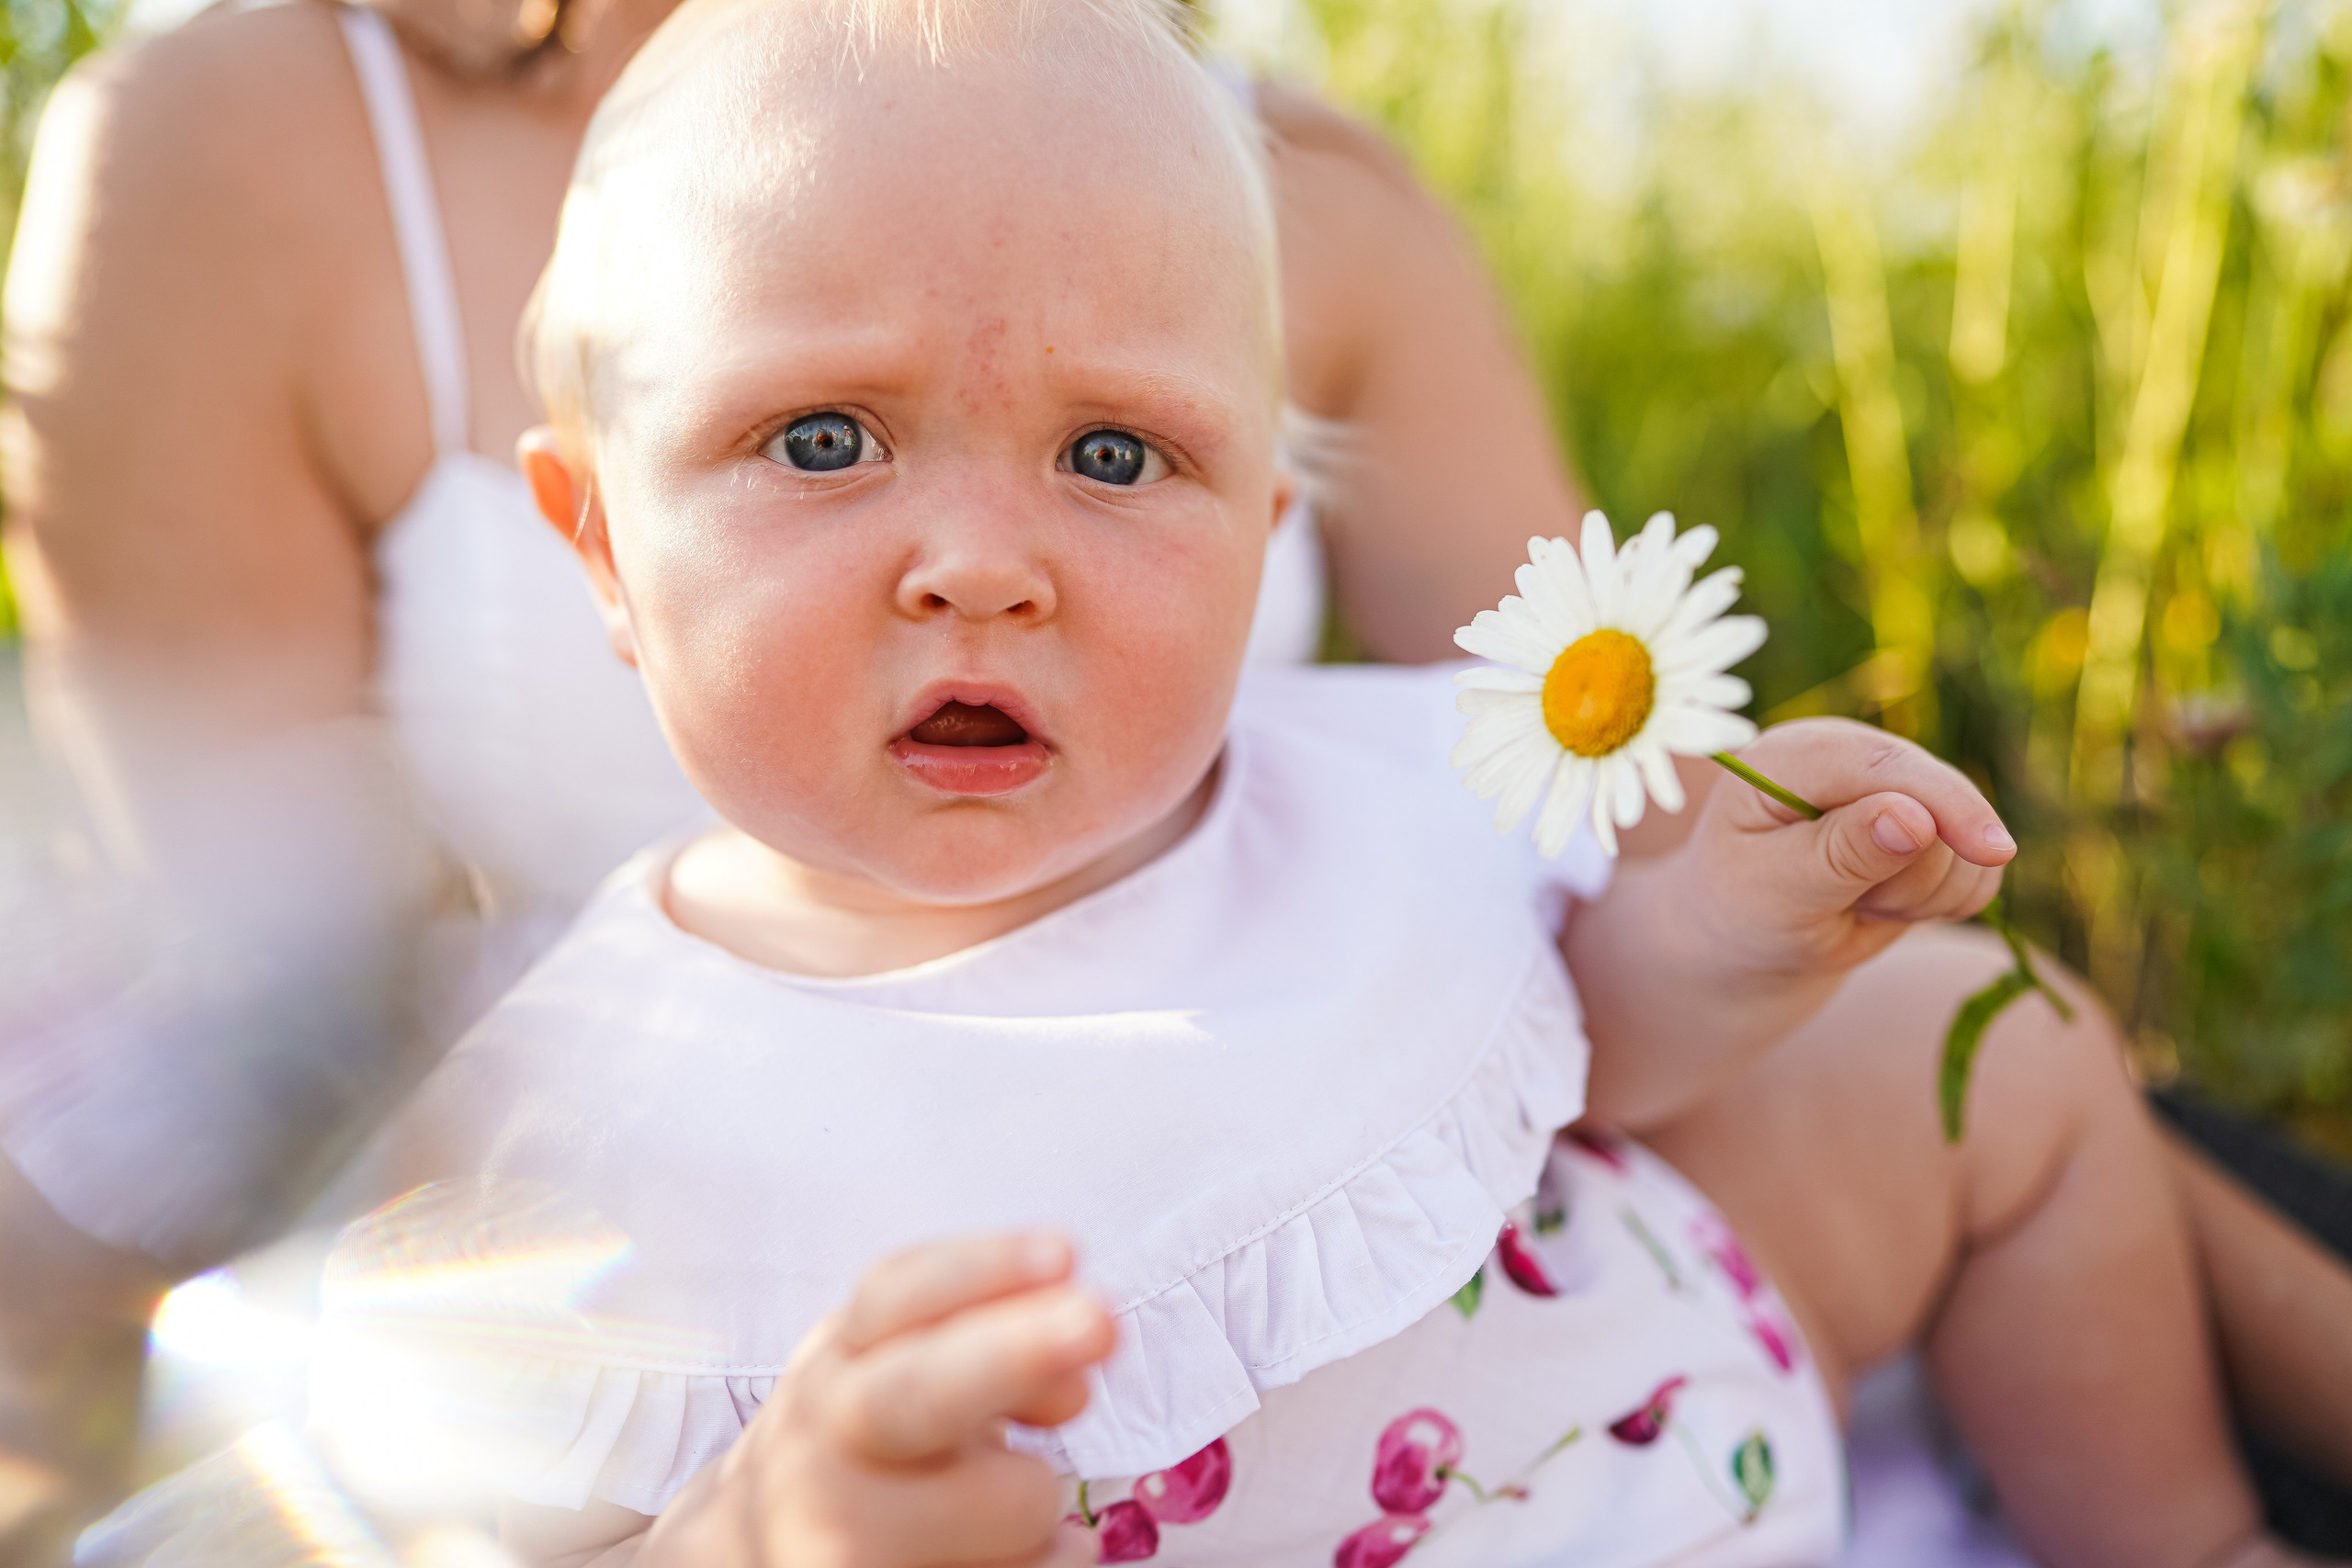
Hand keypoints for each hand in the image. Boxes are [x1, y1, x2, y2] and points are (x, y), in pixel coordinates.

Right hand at [636, 1233, 1112, 1567]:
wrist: (759, 1550)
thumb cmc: (870, 1452)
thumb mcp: (903, 1373)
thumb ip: (986, 1351)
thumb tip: (1072, 1380)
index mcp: (840, 1361)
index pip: (899, 1295)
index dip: (981, 1269)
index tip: (1065, 1251)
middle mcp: (818, 1444)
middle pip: (920, 1391)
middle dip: (1012, 1353)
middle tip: (1100, 1322)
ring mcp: (831, 1536)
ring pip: (1013, 1504)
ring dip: (1042, 1507)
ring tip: (988, 1519)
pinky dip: (1040, 1565)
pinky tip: (993, 1561)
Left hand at [1679, 717, 2015, 976]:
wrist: (1749, 937)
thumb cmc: (1743, 910)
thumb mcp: (1775, 892)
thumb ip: (1840, 854)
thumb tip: (1914, 815)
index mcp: (1793, 755)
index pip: (1882, 763)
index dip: (1943, 802)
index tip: (1992, 852)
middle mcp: (1851, 754)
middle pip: (1937, 802)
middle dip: (1906, 878)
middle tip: (1848, 908)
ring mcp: (1896, 786)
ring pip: (1965, 845)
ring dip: (1917, 897)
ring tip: (1852, 904)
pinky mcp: (1930, 822)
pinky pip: (1977, 872)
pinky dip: (1940, 904)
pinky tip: (1884, 905)